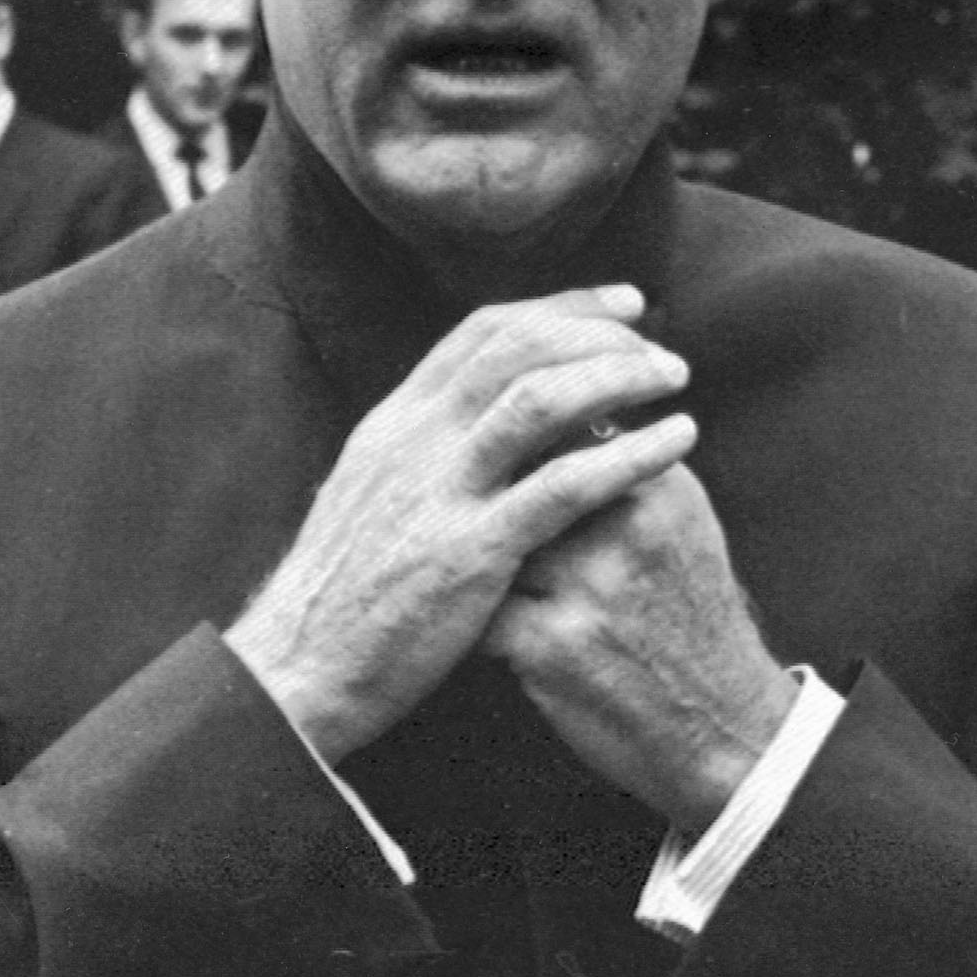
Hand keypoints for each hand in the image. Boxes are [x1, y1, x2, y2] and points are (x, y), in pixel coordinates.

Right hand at [225, 286, 694, 760]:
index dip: (559, 308)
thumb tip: (466, 421)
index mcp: (396, 424)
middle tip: (661, 343)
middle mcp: (416, 441)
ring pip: (540, 399)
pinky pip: (563, 485)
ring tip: (673, 378)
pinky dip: (629, 454)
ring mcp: (442, 492)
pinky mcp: (471, 551)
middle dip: (598, 332)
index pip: (482, 332)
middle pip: (518, 347)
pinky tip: (676, 443)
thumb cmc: (348, 596)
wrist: (300, 668)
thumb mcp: (376, 502)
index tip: (620, 308)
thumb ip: (423, 455)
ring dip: (617, 376)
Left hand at [486, 463, 798, 829]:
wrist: (725, 731)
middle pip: (517, 484)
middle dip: (501, 515)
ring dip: (483, 571)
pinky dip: (482, 628)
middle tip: (499, 542)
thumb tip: (560, 419)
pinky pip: (482, 614)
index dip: (525, 460)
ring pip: (491, 546)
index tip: (520, 487)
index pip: (559, 432)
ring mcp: (587, 585)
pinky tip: (507, 641)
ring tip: (496, 593)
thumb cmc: (692, 625)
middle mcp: (626, 525)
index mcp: (659, 486)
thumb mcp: (683, 528)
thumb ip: (627, 470)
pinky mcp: (552, 644)